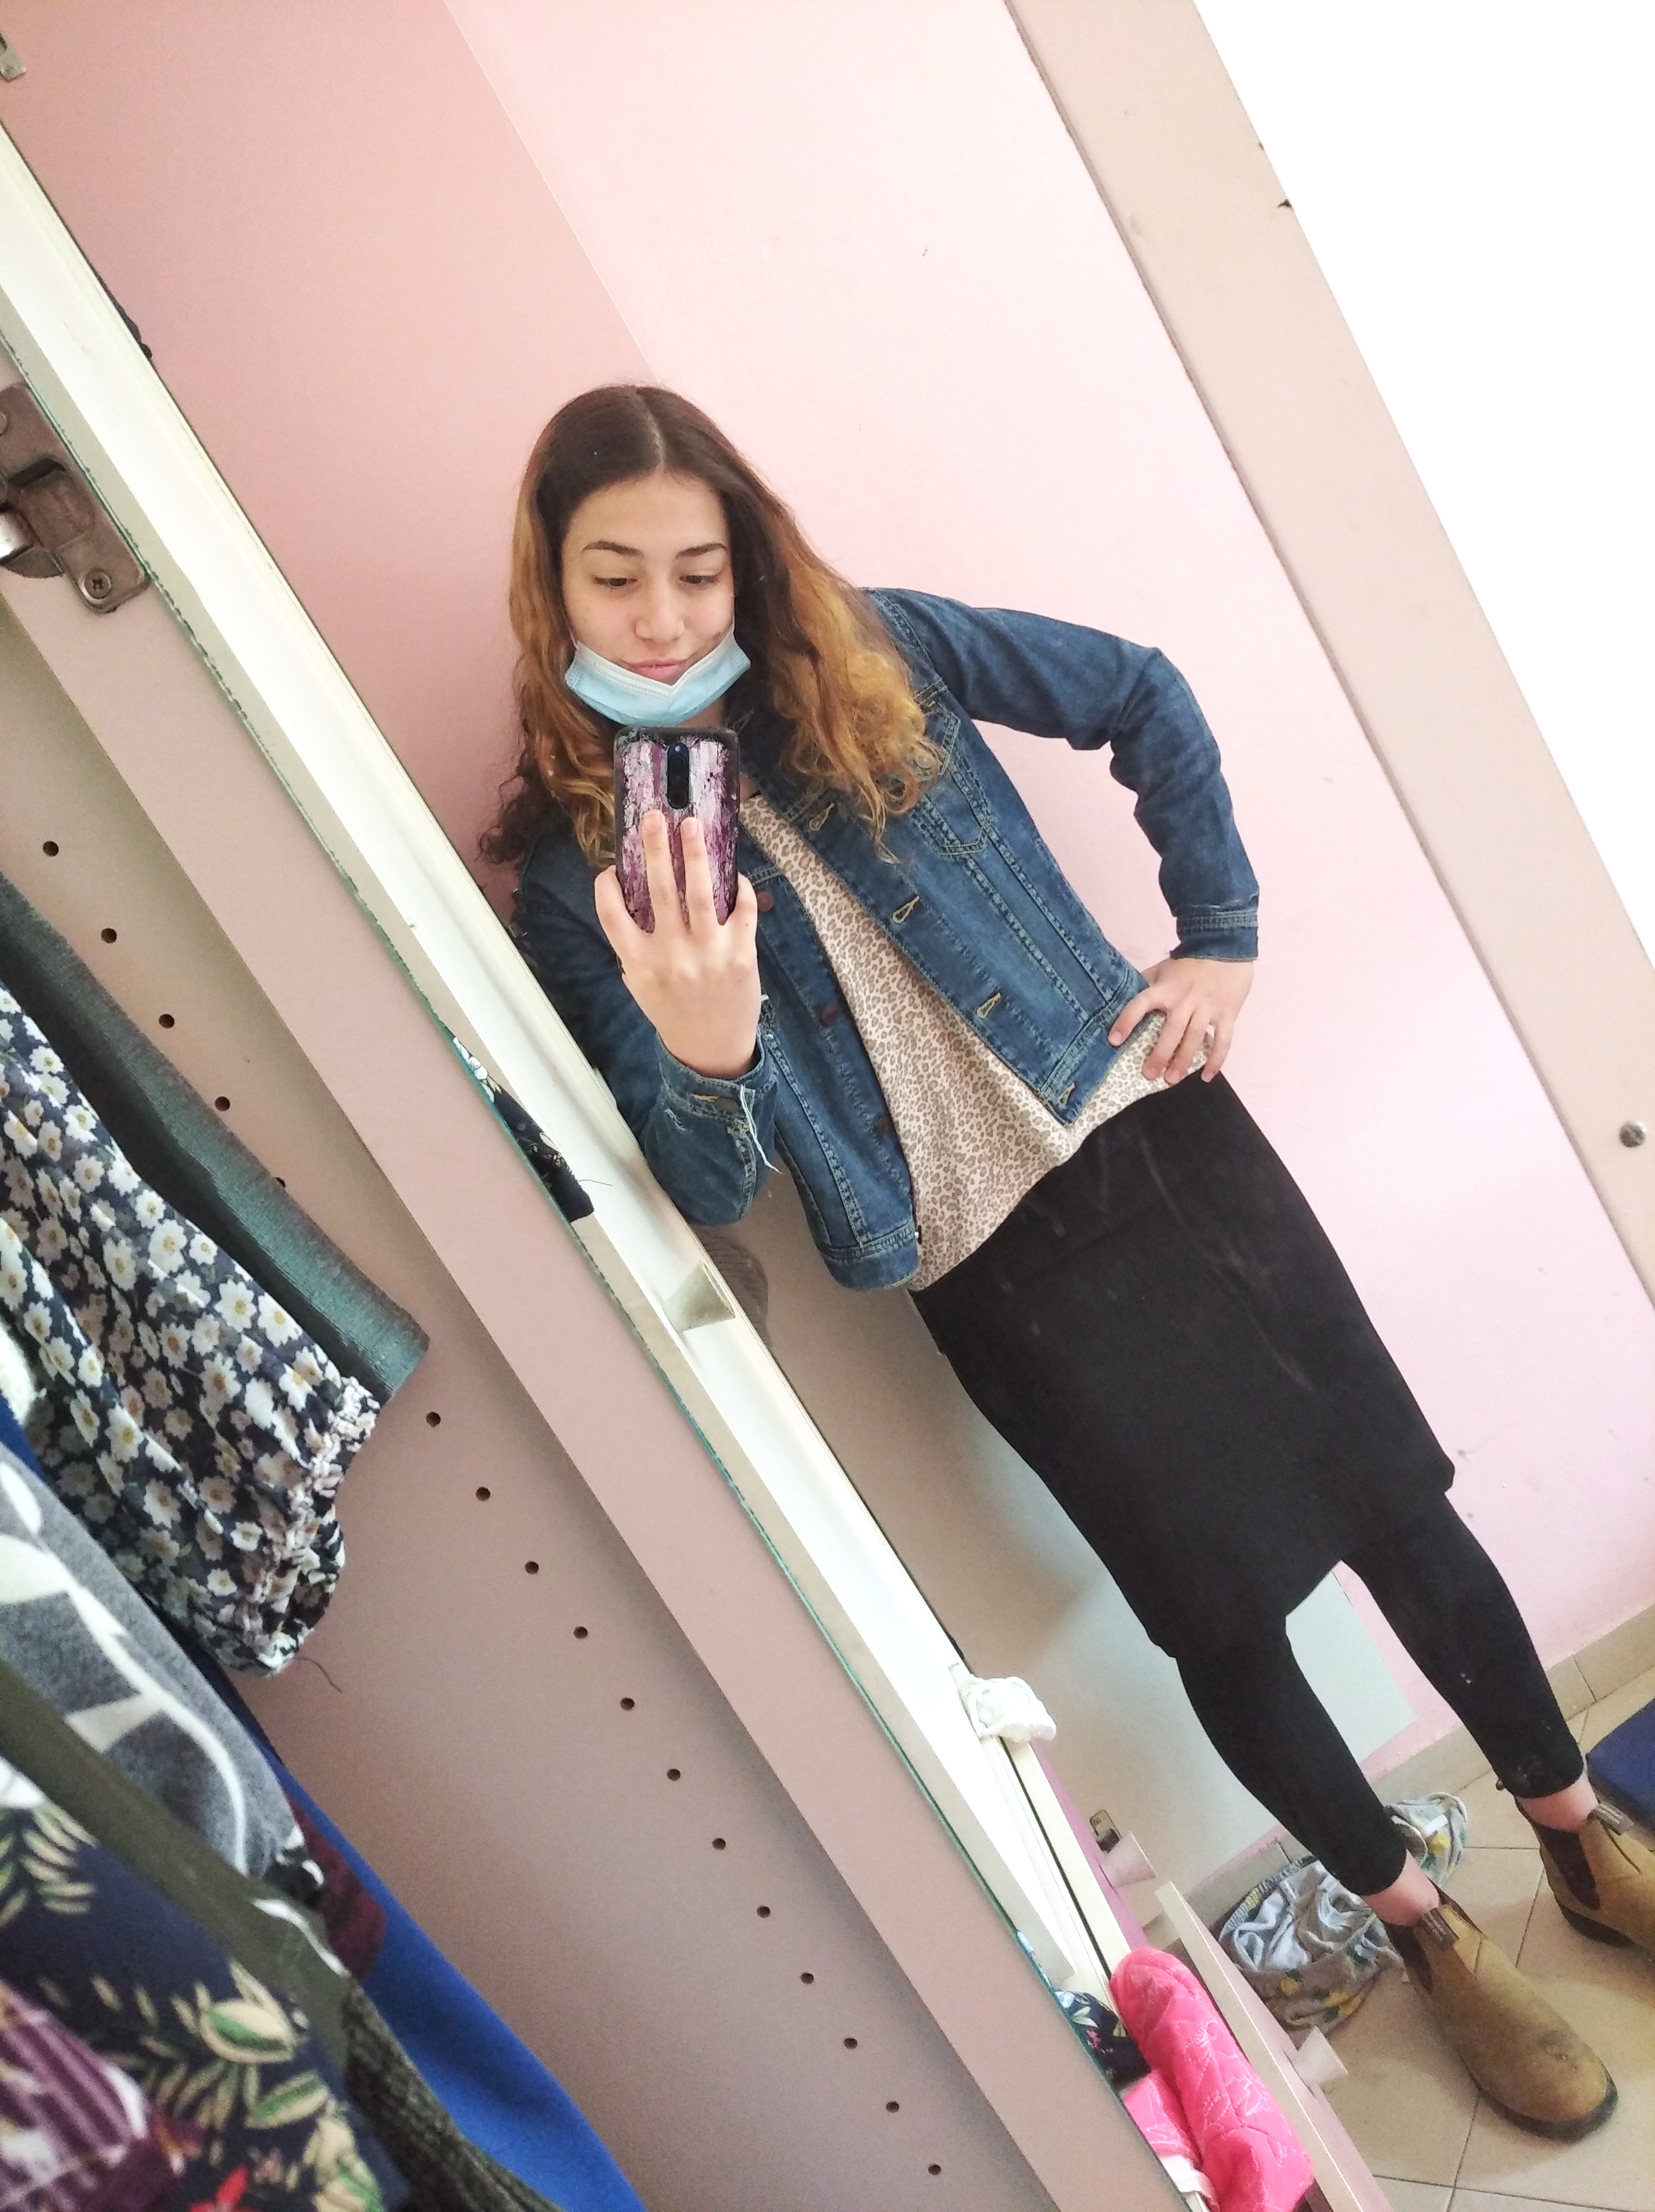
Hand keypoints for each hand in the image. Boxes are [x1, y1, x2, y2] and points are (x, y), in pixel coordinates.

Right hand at [594, 810, 761, 1078]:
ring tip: (693, 826)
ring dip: (697, 855)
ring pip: (702, 893)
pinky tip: (732, 875)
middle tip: (655, 815)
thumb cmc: (673, 1012)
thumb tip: (635, 897)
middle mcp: (672, 956)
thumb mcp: (641, 986)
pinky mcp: (742, 955)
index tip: (611, 867)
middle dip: (656, 848)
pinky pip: (743, 909)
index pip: (612, 915)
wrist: (713, 1052)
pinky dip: (739, 888)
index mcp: (638, 964)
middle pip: (659, 891)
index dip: (607, 887)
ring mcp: (709, 954)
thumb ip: (635, 947)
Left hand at [1109, 956, 1253, 1083]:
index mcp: (1165, 988)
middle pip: (1171, 1030)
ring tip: (1171, 1080)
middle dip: (1159, 1054)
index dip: (1126, 1021)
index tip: (1114, 1040)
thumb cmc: (1189, 962)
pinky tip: (1207, 1076)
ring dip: (1183, 1061)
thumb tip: (1119, 998)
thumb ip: (1146, 985)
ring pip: (1195, 1038)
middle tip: (1148, 1075)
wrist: (1225, 945)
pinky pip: (1223, 1040)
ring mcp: (1207, 1007)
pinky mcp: (1227, 1013)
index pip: (1140, 1004)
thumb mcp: (1162, 970)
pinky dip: (1216, 1060)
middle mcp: (1185, 999)